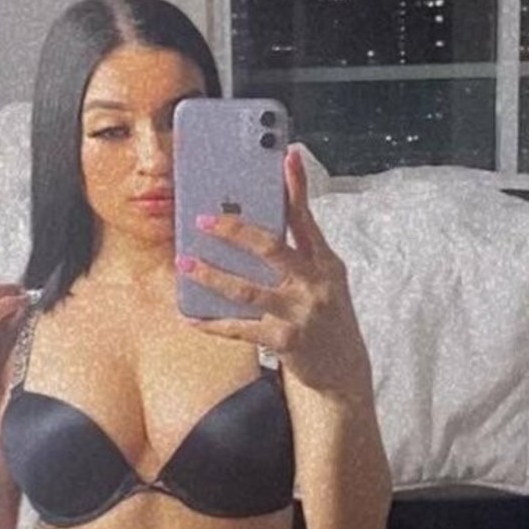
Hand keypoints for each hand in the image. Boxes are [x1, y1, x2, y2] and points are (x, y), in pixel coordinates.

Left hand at [177, 147, 367, 393]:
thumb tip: (257, 225)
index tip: (285, 157)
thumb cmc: (325, 316)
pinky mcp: (286, 340)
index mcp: (325, 262)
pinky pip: (240, 328)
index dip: (296, 187)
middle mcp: (315, 283)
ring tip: (185, 264)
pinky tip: (191, 316)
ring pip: (248, 289)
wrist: (343, 371)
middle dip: (235, 231)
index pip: (306, 218)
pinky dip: (212, 323)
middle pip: (272, 248)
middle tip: (203, 220)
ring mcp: (300, 312)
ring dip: (212, 276)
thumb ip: (298, 252)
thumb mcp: (324, 280)